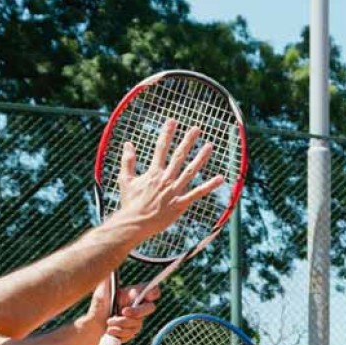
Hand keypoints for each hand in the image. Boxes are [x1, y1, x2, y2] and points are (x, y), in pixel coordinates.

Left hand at [79, 278, 159, 342]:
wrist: (93, 324)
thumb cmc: (99, 304)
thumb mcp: (102, 289)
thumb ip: (108, 278)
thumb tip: (107, 262)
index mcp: (135, 294)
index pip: (152, 291)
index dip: (154, 292)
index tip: (147, 295)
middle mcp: (139, 307)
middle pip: (150, 308)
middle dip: (136, 311)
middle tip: (123, 311)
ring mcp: (137, 320)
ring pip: (137, 323)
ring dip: (121, 323)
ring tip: (108, 321)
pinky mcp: (133, 332)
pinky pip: (131, 334)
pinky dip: (118, 332)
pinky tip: (110, 329)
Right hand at [111, 119, 229, 238]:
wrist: (134, 223)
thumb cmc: (130, 203)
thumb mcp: (125, 180)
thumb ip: (127, 161)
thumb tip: (128, 144)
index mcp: (153, 173)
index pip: (161, 149)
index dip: (167, 134)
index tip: (172, 121)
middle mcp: (165, 179)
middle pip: (179, 156)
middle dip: (188, 141)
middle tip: (196, 129)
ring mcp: (174, 191)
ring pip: (190, 171)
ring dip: (201, 158)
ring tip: (209, 146)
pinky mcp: (180, 204)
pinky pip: (197, 193)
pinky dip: (209, 186)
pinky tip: (220, 178)